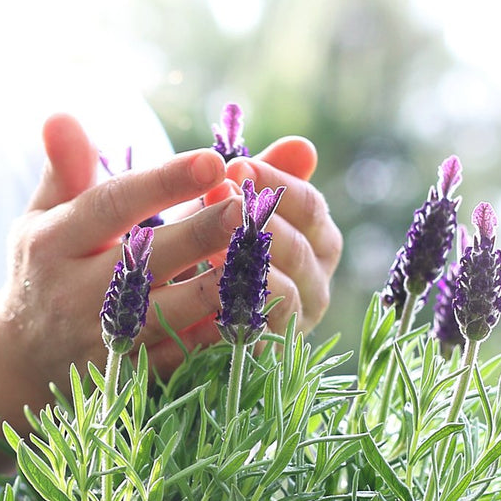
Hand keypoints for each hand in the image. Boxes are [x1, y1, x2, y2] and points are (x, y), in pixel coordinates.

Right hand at [0, 113, 245, 404]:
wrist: (22, 358)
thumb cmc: (47, 267)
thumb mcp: (43, 216)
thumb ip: (65, 168)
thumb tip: (61, 115)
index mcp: (54, 242)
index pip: (112, 205)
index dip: (162, 183)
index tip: (212, 159)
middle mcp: (74, 292)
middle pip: (146, 260)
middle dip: (200, 233)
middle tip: (247, 205)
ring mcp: (101, 339)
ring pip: (168, 313)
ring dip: (218, 286)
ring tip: (262, 257)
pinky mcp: (128, 376)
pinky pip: (179, 356)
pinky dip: (216, 335)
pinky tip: (252, 309)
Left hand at [171, 137, 341, 356]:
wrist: (181, 315)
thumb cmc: (214, 249)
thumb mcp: (235, 208)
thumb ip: (267, 178)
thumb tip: (303, 147)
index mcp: (319, 244)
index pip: (310, 207)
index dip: (274, 183)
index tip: (234, 166)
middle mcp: (316, 285)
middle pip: (301, 247)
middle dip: (257, 218)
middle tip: (216, 197)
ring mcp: (296, 323)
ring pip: (285, 289)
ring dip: (247, 261)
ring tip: (211, 239)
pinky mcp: (269, 353)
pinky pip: (259, 328)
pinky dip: (235, 303)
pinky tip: (206, 282)